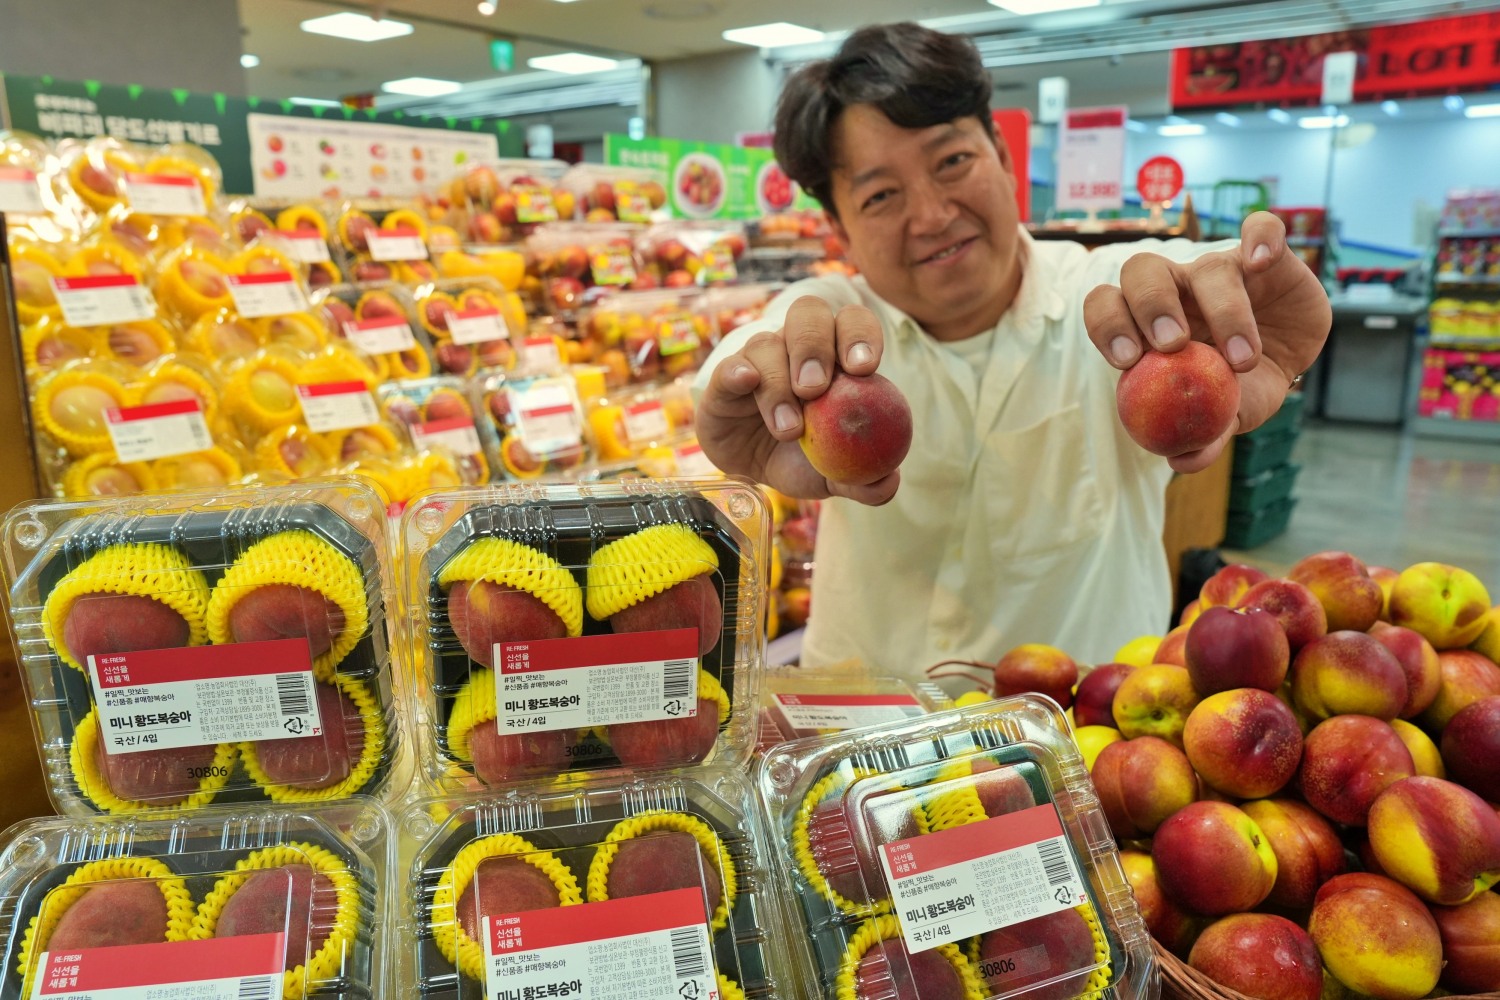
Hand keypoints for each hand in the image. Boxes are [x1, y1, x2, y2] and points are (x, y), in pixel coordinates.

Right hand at [695, 296, 899, 503]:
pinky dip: (738, 371)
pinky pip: (729, 366)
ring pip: (767, 344)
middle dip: (815, 346)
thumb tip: (889, 481)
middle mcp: (796, 345)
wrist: (755, 472)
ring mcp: (758, 358)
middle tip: (816, 388)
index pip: (852, 324)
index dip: (860, 335)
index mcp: (835, 355)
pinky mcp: (726, 379)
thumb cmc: (804, 458)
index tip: (863, 367)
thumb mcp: (834, 474)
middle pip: (808, 314)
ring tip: (788, 429)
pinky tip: (746, 381)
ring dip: (778, 383)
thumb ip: (863, 479)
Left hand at [1084, 211, 1331, 472]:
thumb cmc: (1236, 388)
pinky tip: (1262, 261)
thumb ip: (1203, 435)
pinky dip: (1261, 238)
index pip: (1106, 306)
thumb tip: (1181, 460)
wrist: (1289, 364)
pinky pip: (1262, 228)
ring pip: (1207, 266)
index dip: (1107, 324)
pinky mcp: (1269, 256)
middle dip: (1151, 305)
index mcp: (1145, 321)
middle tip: (1172, 346)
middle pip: (1142, 272)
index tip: (1126, 359)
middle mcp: (1176, 286)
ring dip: (1222, 309)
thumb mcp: (1223, 415)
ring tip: (1241, 357)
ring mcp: (1222, 267)